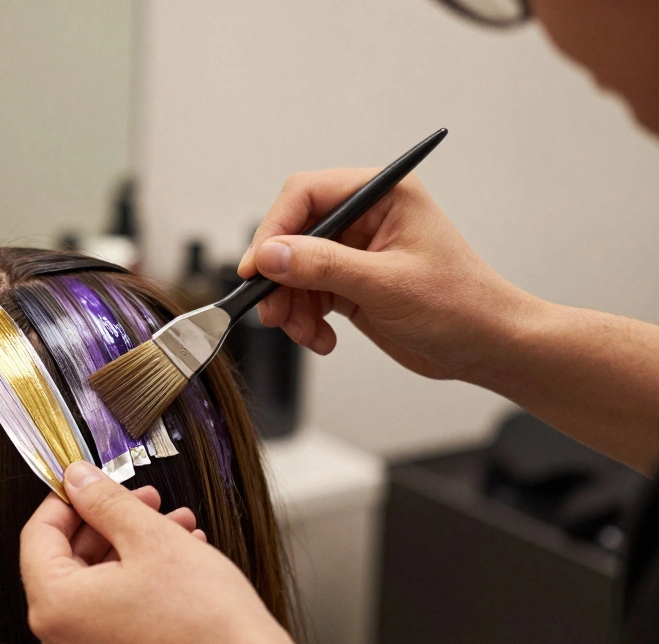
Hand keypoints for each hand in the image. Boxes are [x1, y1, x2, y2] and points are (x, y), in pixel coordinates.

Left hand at [21, 461, 353, 643]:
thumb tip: (77, 479)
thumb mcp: (150, 537)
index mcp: (54, 607)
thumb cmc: (204, 620)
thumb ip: (104, 501)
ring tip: (176, 525)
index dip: (67, 499)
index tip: (91, 480)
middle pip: (70, 561)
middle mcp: (60, 642)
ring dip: (134, 548)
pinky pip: (114, 613)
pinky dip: (139, 581)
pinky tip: (180, 557)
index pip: (38, 535)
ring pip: (98, 585)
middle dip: (112, 522)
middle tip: (147, 499)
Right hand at [238, 169, 539, 381]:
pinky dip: (304, 319)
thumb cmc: (461, 306)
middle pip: (293, 233)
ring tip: (306, 332)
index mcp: (382, 194)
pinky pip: (305, 294)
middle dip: (280, 277)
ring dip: (290, 304)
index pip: (307, 194)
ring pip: (292, 268)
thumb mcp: (386, 285)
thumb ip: (323, 266)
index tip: (258, 268)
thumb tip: (270, 255)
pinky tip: (322, 337)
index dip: (275, 229)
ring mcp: (354, 251)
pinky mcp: (348, 282)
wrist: (486, 348)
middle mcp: (365, 217)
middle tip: (273, 310)